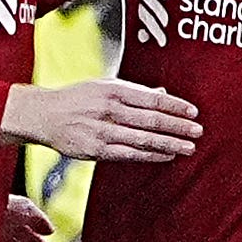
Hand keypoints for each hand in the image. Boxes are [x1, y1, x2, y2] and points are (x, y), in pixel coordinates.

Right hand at [1, 78, 201, 160]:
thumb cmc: (77, 99)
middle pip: (152, 119)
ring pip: (144, 139)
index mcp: (113, 89)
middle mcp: (109, 109)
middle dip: (178, 126)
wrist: (43, 114)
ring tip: (189, 147)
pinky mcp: (96, 149)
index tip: (193, 112)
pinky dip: (151, 156)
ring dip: (170, 143)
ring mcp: (102, 130)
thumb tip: (162, 93)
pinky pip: (129, 154)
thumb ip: (134, 91)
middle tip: (198, 131)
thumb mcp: (103, 86)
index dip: (176, 105)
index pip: (152, 98)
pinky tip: (167, 156)